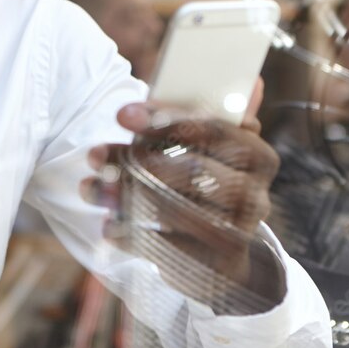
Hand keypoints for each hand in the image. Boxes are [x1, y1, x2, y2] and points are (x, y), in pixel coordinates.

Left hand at [83, 80, 285, 312]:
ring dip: (124, 196)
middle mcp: (254, 196)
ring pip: (174, 209)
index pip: (213, 129)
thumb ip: (220, 116)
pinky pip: (166, 247)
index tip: (122, 114)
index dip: (166, 119)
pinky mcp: (215, 267)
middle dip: (136, 160)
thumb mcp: (217, 150)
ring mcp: (237, 234)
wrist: (228, 256)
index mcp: (259, 157)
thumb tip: (251, 80)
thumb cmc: (211, 184)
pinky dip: (132, 234)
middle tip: (95, 154)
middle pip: (191, 170)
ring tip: (90, 187)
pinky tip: (108, 224)